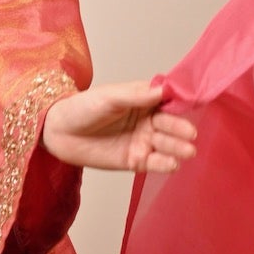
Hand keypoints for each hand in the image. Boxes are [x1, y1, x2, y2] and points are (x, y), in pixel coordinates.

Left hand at [41, 80, 196, 173]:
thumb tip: (163, 89)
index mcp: (144, 100)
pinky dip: (164, 164)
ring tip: (187, 151)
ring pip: (165, 145)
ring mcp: (143, 141)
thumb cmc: (82, 108)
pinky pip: (153, 163)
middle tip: (191, 133)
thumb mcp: (109, 97)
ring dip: (177, 148)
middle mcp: (147, 120)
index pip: (168, 100)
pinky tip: (172, 164)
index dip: (180, 102)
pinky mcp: (135, 161)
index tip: (194, 103)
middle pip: (169, 124)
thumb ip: (136, 95)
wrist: (59, 133)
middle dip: (181, 128)